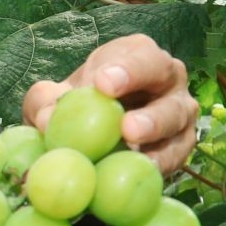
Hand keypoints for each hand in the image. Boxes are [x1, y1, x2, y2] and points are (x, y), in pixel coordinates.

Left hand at [22, 34, 195, 174]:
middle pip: (165, 86)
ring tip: (135, 151)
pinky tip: (144, 171)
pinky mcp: (181, 143)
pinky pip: (176, 153)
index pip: (138, 56)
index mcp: (137, 54)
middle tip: (126, 128)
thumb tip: (45, 121)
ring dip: (157, 137)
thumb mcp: (53, 97)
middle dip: (147, 104)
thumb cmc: (77, 101)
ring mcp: (178, 110)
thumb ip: (45, 102)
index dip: (125, 70)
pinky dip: (162, 163)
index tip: (102, 85)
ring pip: (176, 119)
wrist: (92, 127)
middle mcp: (166, 76)